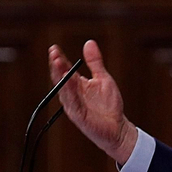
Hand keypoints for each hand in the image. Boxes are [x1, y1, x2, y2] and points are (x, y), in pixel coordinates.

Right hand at [50, 39, 137, 163]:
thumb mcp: (103, 78)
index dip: (59, 59)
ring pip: (64, 90)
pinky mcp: (79, 116)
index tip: (54, 48)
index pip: (65, 70)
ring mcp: (74, 106)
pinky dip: (70, 92)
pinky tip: (68, 82)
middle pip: (61, 79)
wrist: (117, 128)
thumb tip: (89, 43)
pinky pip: (73, 103)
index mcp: (77, 86)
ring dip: (60, 76)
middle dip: (56, 66)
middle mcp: (72, 95)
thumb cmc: (109, 106)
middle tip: (53, 53)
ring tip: (57, 63)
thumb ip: (95, 62)